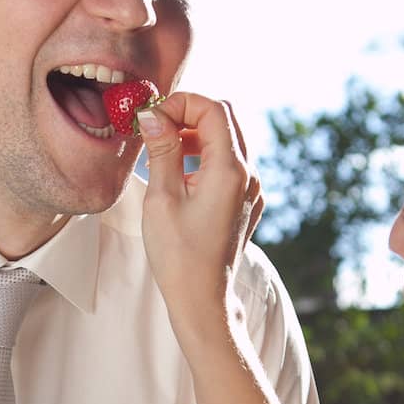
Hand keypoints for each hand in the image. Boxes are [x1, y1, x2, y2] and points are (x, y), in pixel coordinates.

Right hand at [139, 91, 263, 335]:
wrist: (203, 300)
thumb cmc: (179, 256)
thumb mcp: (162, 198)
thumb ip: (162, 150)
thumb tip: (153, 116)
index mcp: (230, 170)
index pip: (213, 110)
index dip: (181, 104)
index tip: (153, 118)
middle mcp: (248, 176)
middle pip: (224, 120)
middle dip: (188, 115)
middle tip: (156, 128)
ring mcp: (251, 190)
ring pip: (226, 142)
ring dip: (195, 137)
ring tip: (162, 153)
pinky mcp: (245, 204)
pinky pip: (228, 166)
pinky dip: (204, 159)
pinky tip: (179, 178)